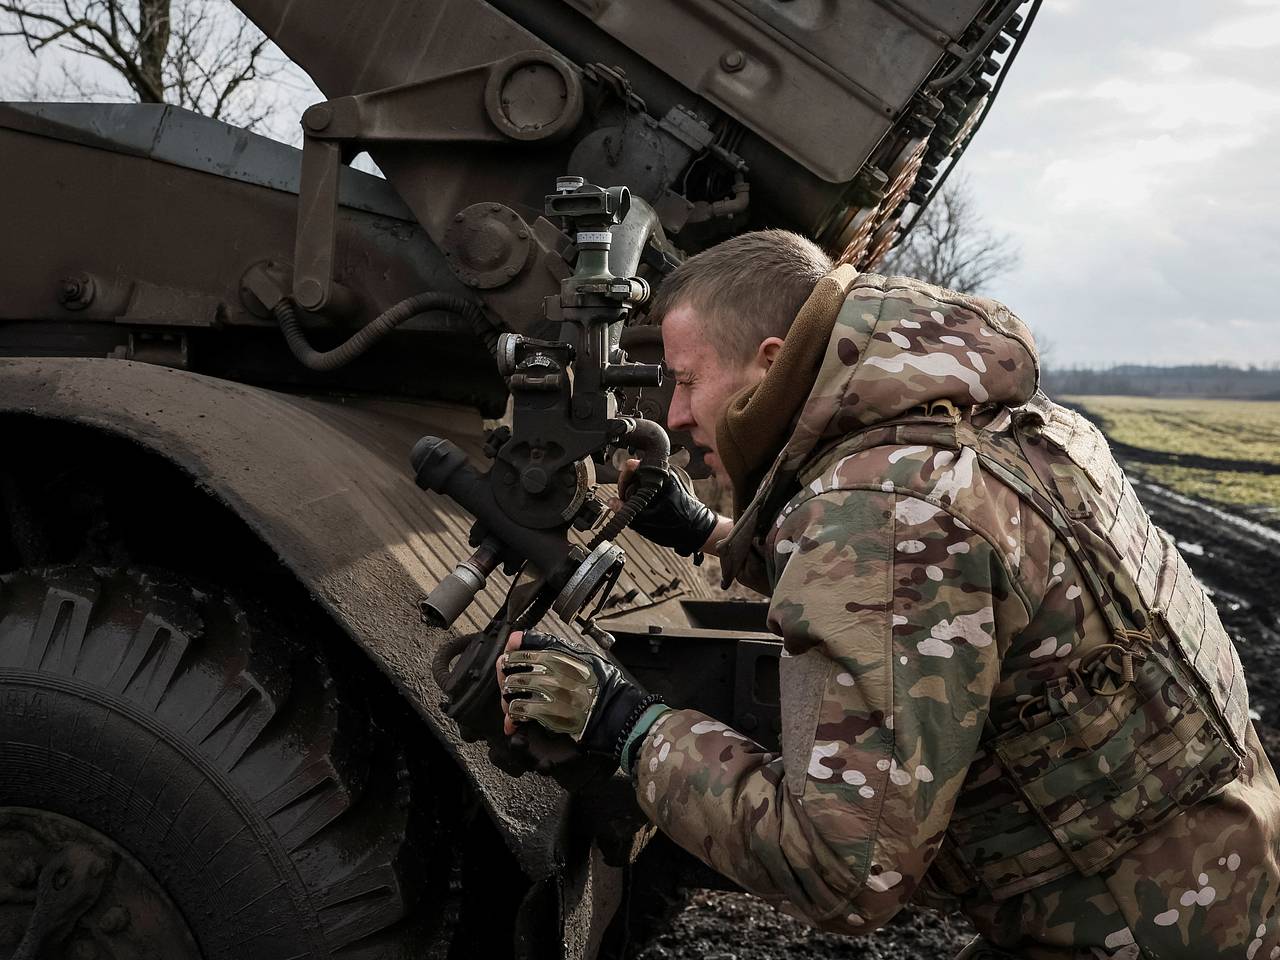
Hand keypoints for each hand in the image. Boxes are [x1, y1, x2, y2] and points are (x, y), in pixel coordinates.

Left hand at [497, 630, 663, 763]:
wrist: (617, 713)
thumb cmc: (605, 685)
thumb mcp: (584, 655)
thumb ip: (555, 646)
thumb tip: (524, 639)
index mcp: (560, 653)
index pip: (521, 646)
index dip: (511, 653)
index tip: (509, 658)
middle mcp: (552, 669)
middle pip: (512, 667)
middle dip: (506, 675)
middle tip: (508, 680)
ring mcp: (549, 691)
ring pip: (513, 688)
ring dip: (508, 696)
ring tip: (512, 700)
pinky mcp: (549, 713)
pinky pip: (520, 710)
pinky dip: (515, 715)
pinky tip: (517, 716)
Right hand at [611, 459, 717, 555]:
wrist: (696, 531)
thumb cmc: (676, 526)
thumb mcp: (644, 521)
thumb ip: (625, 509)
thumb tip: (611, 502)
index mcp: (660, 477)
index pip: (633, 466)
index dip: (623, 480)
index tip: (621, 492)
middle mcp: (665, 472)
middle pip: (637, 471)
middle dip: (628, 486)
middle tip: (626, 501)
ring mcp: (670, 476)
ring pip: (643, 478)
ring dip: (636, 490)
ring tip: (636, 505)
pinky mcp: (671, 483)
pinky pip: (652, 483)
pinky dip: (645, 492)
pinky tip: (645, 505)